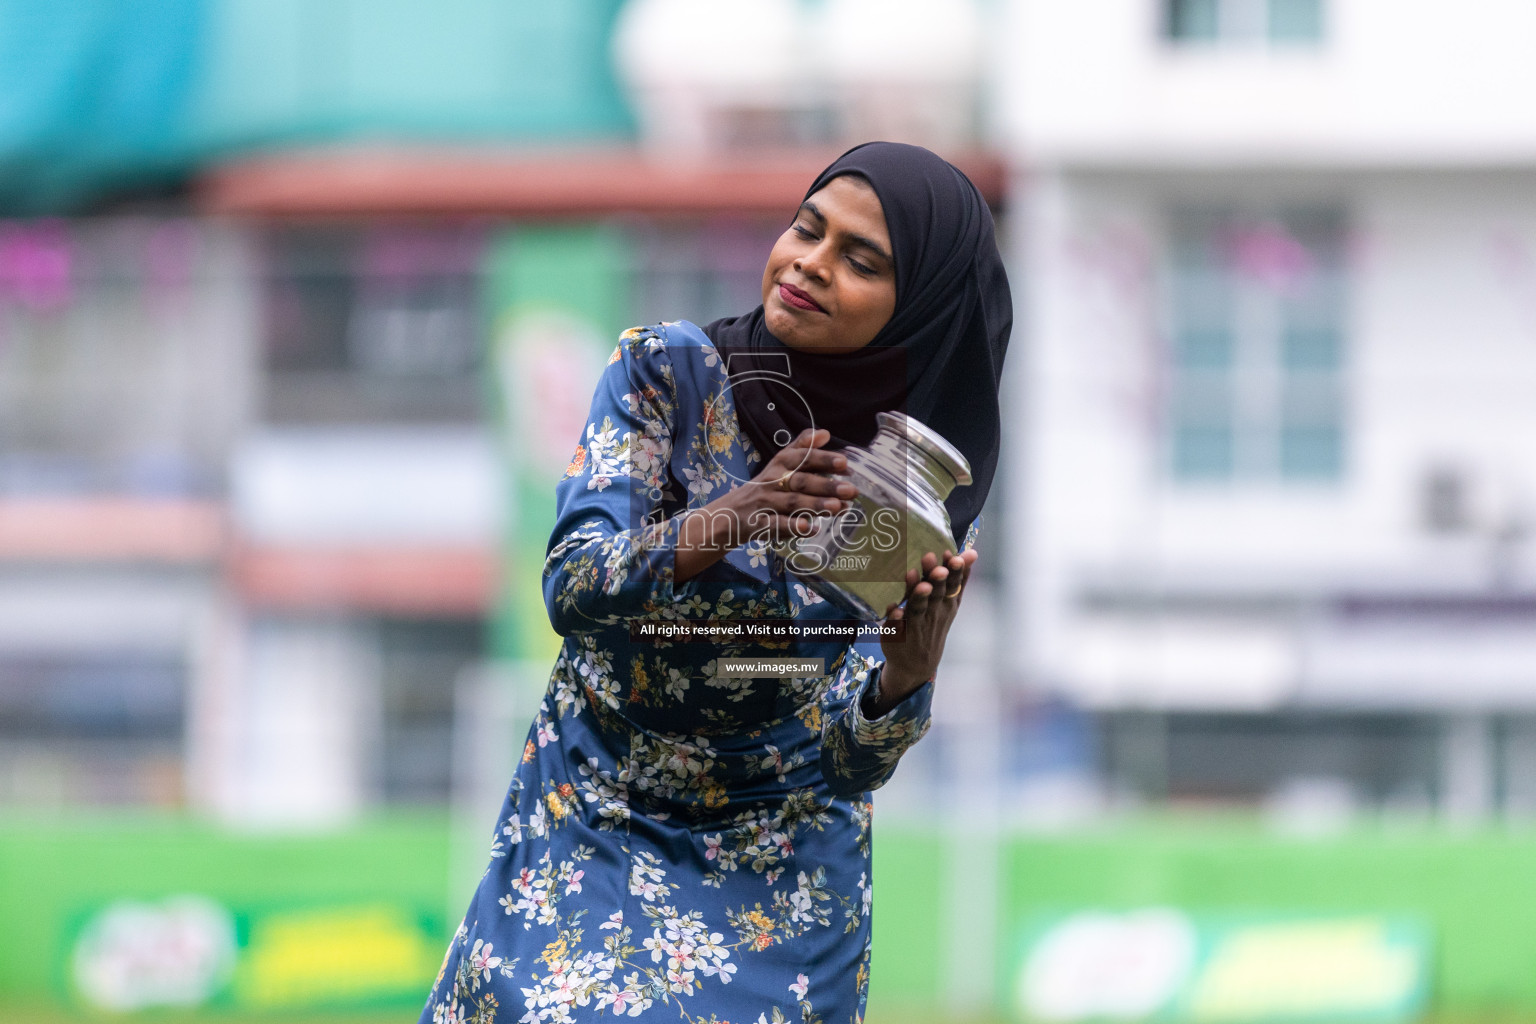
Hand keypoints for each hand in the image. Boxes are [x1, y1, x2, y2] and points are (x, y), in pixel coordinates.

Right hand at [674, 428, 857, 580]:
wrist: (728, 515)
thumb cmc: (763, 488)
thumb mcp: (778, 465)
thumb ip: (802, 448)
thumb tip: (825, 433)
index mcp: (778, 465)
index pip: (800, 458)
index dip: (821, 459)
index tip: (844, 463)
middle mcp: (772, 482)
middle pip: (800, 482)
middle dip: (826, 485)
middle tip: (850, 490)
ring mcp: (765, 503)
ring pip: (792, 503)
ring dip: (816, 505)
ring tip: (839, 508)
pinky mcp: (759, 524)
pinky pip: (777, 525)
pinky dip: (794, 527)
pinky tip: (812, 528)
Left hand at [872, 548, 976, 713]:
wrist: (916, 663)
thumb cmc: (932, 623)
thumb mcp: (950, 603)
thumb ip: (959, 577)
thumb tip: (971, 552)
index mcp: (946, 603)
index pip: (953, 585)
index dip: (955, 572)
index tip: (955, 556)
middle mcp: (933, 613)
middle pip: (936, 594)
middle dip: (936, 579)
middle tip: (935, 564)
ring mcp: (916, 624)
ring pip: (917, 608)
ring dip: (917, 594)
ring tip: (915, 578)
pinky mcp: (898, 633)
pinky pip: (896, 625)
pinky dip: (895, 618)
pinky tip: (893, 609)